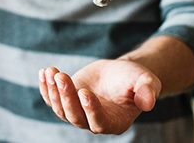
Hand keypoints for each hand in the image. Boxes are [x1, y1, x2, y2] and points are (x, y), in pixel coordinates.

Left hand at [38, 60, 160, 133]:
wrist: (120, 73)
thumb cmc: (135, 79)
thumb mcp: (146, 81)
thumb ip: (148, 91)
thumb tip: (149, 102)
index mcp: (114, 122)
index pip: (98, 122)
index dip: (90, 109)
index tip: (84, 91)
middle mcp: (93, 122)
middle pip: (75, 116)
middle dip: (66, 96)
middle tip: (61, 76)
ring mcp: (78, 112)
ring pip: (61, 109)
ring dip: (54, 91)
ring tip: (51, 72)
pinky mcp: (67, 101)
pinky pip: (52, 99)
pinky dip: (46, 87)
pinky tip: (44, 72)